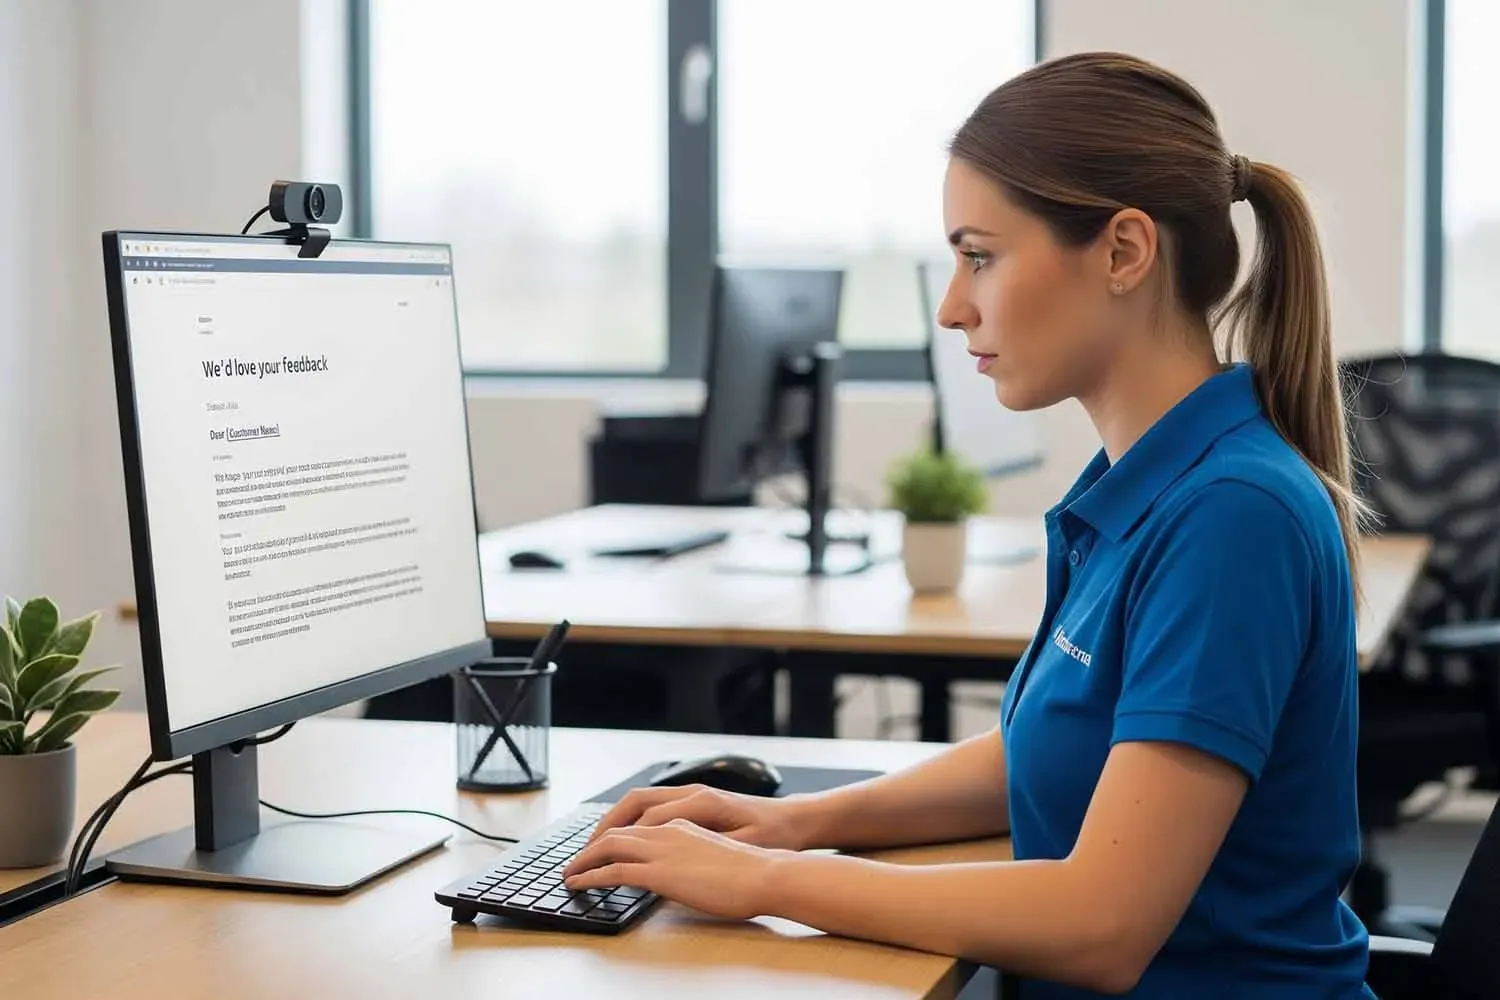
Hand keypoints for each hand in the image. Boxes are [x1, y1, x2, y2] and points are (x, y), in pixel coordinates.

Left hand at [563, 818, 785, 919]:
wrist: (769, 872)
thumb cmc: (754, 867)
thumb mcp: (718, 851)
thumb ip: (693, 854)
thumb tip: (677, 869)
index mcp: (686, 819)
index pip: (640, 818)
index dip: (615, 831)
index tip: (602, 845)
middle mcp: (670, 826)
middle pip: (617, 826)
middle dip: (592, 842)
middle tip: (579, 859)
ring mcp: (664, 847)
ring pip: (611, 844)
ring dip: (585, 858)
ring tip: (571, 873)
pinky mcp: (661, 871)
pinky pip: (615, 870)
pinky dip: (592, 875)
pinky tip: (580, 884)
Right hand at [586, 784, 811, 849]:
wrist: (795, 822)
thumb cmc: (774, 837)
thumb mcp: (743, 849)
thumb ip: (704, 854)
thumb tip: (667, 864)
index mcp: (702, 803)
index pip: (647, 819)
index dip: (619, 842)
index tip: (596, 862)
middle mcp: (692, 794)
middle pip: (635, 803)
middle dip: (606, 826)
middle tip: (584, 853)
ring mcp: (691, 796)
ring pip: (640, 802)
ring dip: (615, 821)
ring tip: (595, 846)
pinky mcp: (694, 804)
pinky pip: (652, 807)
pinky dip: (632, 820)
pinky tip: (624, 840)